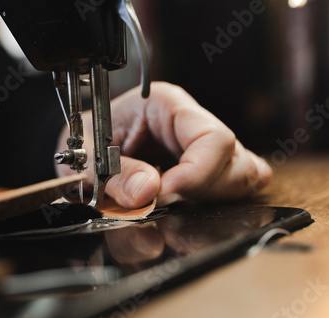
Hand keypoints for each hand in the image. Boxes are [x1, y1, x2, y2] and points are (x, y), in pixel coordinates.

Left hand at [55, 82, 271, 208]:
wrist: (85, 149)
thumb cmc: (87, 140)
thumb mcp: (86, 154)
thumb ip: (114, 173)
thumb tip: (148, 191)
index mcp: (166, 104)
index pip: (213, 138)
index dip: (196, 174)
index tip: (164, 195)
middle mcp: (191, 122)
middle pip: (236, 160)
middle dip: (204, 190)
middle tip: (163, 201)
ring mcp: (203, 146)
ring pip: (243, 176)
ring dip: (212, 199)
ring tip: (172, 201)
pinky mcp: (207, 168)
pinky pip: (234, 188)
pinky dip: (217, 202)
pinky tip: (185, 203)